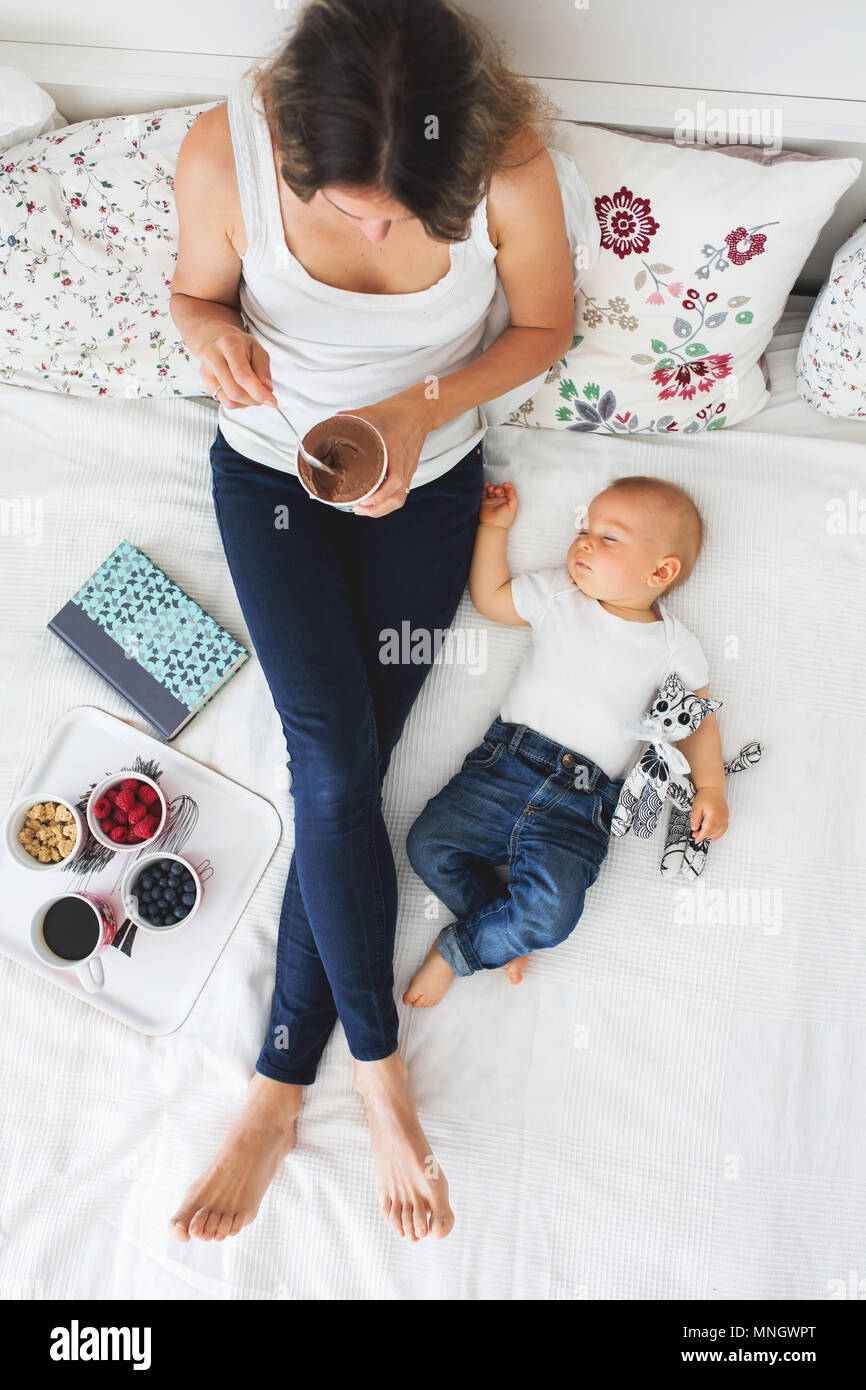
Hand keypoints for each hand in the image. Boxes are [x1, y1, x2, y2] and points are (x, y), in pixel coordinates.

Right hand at [199, 327, 277, 408]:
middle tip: (265, 396)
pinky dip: (239, 403)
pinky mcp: (206, 384)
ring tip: (253, 392)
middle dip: (255, 399)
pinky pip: (225, 403)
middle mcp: (213, 358)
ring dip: (248, 402)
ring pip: (230, 401)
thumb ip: (263, 369)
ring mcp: (206, 372)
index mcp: (229, 344)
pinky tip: (243, 392)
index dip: (258, 392)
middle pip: (235, 392)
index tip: (272, 401)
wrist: (216, 341)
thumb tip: (267, 390)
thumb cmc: (239, 345)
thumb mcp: (257, 349)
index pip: (242, 375)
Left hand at [340, 390, 432, 517]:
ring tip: (364, 508)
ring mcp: (409, 468)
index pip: (395, 479)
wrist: (421, 410)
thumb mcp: (373, 411)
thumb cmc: (399, 411)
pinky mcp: (409, 470)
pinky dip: (388, 502)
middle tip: (359, 508)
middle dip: (378, 508)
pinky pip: (401, 492)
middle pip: (397, 496)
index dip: (380, 494)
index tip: (364, 500)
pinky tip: (375, 502)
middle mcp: (405, 463)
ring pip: (400, 498)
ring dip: (382, 508)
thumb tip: (333, 421)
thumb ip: (353, 417)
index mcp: (396, 449)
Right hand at [480, 481, 517, 528]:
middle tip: (497, 492)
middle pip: (500, 489)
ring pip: (492, 490)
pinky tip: (486, 484)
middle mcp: (501, 500)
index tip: (505, 484)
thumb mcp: (513, 508)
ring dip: (492, 488)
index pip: (509, 490)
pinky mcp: (485, 502)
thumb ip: (513, 497)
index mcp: (508, 501)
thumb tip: (510, 487)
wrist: (493, 526)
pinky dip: (485, 488)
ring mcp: (492, 500)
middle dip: (499, 488)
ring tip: (491, 489)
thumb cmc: (503, 520)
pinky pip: (484, 493)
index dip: (508, 486)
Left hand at [690, 787, 728, 843]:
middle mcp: (721, 817)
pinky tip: (713, 836)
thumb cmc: (705, 796)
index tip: (696, 839)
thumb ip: (695, 818)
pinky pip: (724, 829)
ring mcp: (725, 818)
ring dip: (710, 835)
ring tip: (702, 834)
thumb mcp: (696, 807)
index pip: (707, 830)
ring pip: (719, 832)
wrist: (713, 789)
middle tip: (695, 835)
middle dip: (704, 835)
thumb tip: (694, 828)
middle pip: (713, 832)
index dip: (701, 836)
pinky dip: (719, 834)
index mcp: (713, 815)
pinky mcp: (726, 817)